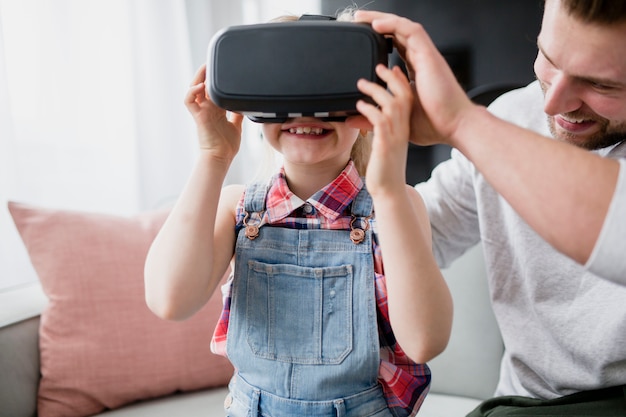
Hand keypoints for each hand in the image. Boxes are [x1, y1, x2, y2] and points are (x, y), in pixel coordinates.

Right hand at [185, 65, 243, 160]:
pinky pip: (190, 101)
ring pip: (194, 90)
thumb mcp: (236, 125)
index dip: (215, 78)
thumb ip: (238, 114)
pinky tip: (200, 86)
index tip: (222, 68)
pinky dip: (192, 92)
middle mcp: (207, 109)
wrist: (221, 157)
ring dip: (198, 78)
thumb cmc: (227, 146)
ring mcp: (202, 112)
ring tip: (205, 67)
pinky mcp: (198, 117)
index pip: (213, 89)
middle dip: (206, 73)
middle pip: (203, 86)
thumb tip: (245, 105)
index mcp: (216, 110)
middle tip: (212, 62)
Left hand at [352, 11, 475, 147]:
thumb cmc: (433, 125)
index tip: (362, 40)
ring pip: (404, 28)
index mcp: (415, 73)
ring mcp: (426, 57)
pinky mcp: (429, 56)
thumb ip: (372, 116)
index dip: (382, 40)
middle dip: (378, 24)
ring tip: (363, 18)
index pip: (397, 48)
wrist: (454, 126)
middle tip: (358, 21)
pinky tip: (377, 25)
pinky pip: (412, 32)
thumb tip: (352, 120)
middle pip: (398, 33)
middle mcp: (421, 61)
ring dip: (383, 20)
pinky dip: (394, 25)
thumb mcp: (393, 119)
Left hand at [356, 65, 412, 195]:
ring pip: (392, 103)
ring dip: (376, 90)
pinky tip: (359, 106)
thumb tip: (370, 117)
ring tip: (362, 84)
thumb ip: (382, 129)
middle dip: (392, 78)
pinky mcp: (385, 143)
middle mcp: (403, 130)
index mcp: (405, 128)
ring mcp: (396, 136)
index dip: (402, 81)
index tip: (393, 69)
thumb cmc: (386, 170)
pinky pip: (379, 119)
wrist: (389, 190)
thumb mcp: (386, 145)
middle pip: (404, 95)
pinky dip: (369, 109)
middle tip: (378, 68)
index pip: (409, 98)